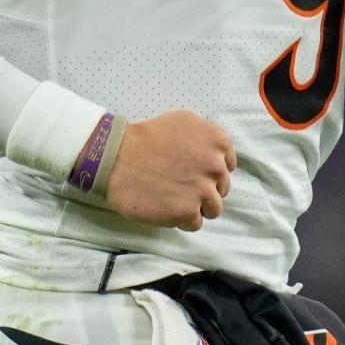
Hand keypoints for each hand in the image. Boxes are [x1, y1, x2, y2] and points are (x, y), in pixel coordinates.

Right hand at [104, 110, 236, 230]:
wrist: (117, 158)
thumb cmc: (146, 138)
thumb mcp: (183, 121)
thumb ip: (205, 137)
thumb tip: (214, 154)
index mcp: (217, 141)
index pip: (227, 165)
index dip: (210, 171)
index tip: (194, 172)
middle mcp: (216, 166)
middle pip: (221, 188)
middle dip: (204, 189)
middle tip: (180, 186)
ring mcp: (204, 191)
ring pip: (213, 208)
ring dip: (196, 207)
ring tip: (174, 199)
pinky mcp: (189, 212)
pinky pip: (195, 223)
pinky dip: (182, 220)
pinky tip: (166, 208)